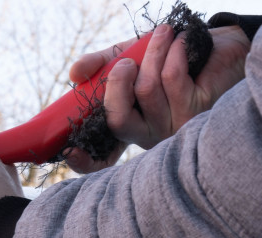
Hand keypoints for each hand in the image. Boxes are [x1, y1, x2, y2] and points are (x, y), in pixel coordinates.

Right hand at [65, 24, 250, 173]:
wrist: (211, 46)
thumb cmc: (161, 58)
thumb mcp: (122, 58)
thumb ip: (97, 66)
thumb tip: (74, 74)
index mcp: (127, 130)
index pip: (101, 161)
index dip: (84, 161)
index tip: (70, 150)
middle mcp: (148, 136)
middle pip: (119, 120)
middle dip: (117, 83)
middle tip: (125, 62)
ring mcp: (172, 127)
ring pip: (147, 90)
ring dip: (152, 53)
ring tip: (162, 34)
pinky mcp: (196, 111)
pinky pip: (171, 77)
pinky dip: (172, 51)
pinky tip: (177, 41)